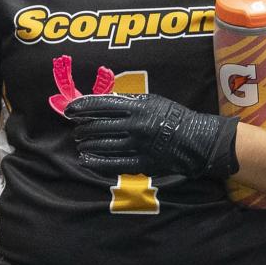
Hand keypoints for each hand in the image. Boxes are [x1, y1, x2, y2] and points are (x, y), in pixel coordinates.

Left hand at [65, 93, 238, 179]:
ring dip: (87, 145)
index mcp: (138, 106)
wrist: (196, 139)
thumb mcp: (151, 100)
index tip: (69, 110)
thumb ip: (126, 102)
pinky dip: (96, 162)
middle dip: (82, 129)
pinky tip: (86, 160)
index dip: (81, 107)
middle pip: (98, 126)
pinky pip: (113, 164)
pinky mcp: (143, 163)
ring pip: (102, 145)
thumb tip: (98, 103)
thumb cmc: (171, 116)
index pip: (100, 104)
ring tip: (81, 144)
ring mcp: (139, 145)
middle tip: (76, 130)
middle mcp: (136, 125)